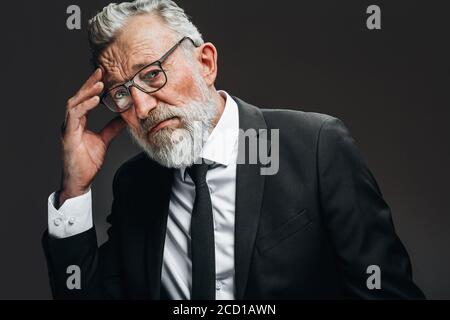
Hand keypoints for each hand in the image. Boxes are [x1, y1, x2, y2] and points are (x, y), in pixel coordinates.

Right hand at [59, 68, 125, 205]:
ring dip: (86, 93)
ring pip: (74, 104)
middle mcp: (70, 123)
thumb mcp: (103, 141)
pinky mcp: (68, 136)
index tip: (102, 76)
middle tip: (100, 71)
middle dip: (88, 84)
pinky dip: (84, 106)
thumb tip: (124, 119)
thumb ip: (111, 128)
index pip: (84, 100)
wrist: (79, 181)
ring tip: (99, 84)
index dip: (92, 87)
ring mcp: (67, 129)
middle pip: (78, 97)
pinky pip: (74, 117)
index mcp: (78, 122)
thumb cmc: (86, 162)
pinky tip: (94, 100)